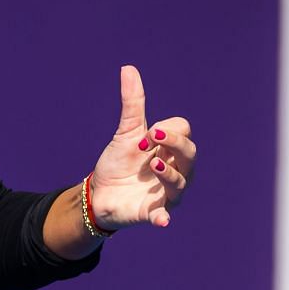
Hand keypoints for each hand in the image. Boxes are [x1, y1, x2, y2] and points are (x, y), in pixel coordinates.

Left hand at [87, 65, 195, 229]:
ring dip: (170, 173)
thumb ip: (132, 103)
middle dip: (175, 143)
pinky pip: (163, 216)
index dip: (168, 130)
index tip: (146, 134)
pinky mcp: (153, 212)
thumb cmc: (119, 162)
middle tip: (152, 137)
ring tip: (154, 165)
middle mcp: (176, 169)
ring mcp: (167, 192)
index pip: (184, 131)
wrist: (98, 193)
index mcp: (170, 148)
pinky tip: (162, 221)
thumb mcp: (125, 132)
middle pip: (190, 154)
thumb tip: (128, 68)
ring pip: (181, 182)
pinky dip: (163, 218)